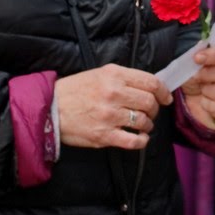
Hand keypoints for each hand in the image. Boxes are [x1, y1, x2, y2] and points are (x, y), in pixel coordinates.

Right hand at [57, 65, 172, 149]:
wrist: (49, 108)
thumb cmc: (76, 90)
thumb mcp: (100, 73)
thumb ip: (125, 78)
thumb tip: (150, 85)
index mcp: (115, 76)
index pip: (151, 82)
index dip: (163, 91)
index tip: (165, 97)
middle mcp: (114, 94)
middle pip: (150, 103)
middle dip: (155, 109)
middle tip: (151, 112)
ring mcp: (109, 116)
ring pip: (144, 121)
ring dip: (148, 124)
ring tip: (142, 124)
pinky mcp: (104, 135)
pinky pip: (133, 141)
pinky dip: (141, 141)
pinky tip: (140, 138)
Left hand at [179, 46, 214, 131]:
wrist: (198, 100)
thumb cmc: (203, 77)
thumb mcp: (199, 64)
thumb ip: (201, 60)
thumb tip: (198, 60)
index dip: (213, 55)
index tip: (197, 58)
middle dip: (210, 74)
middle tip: (197, 76)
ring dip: (207, 91)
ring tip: (204, 90)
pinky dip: (206, 105)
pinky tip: (206, 102)